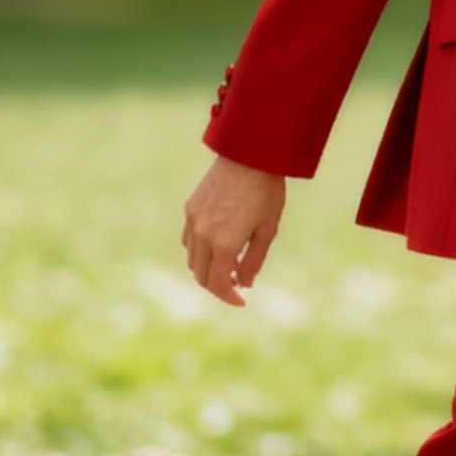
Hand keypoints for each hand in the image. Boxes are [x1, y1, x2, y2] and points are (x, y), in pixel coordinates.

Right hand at [182, 156, 286, 306]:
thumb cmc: (265, 192)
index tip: (241, 300)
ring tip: (230, 263)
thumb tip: (244, 284)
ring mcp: (193, 221)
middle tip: (236, 284)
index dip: (229, 297)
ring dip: (207, 269)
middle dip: (217, 286)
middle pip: (200, 276)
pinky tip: (217, 244)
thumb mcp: (267, 230)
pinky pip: (188, 240)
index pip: (217, 284)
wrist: (249, 155)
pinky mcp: (190, 208)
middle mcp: (202, 235)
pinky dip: (199, 251)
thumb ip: (253, 261)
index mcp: (223, 244)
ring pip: (191, 259)